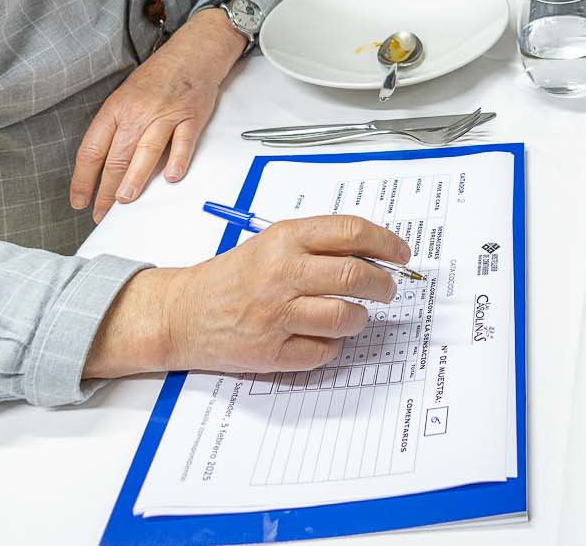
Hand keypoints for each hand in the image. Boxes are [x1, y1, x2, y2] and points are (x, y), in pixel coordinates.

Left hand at [70, 11, 244, 221]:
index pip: (92, 149)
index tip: (79, 199)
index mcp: (116, 108)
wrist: (192, 53)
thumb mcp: (126, 96)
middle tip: (102, 212)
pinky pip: (183, 142)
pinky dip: (177, 160)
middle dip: (106, 189)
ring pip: (146, 151)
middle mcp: (138, 112)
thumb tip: (107, 169)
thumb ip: (118, 129)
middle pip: (117, 156)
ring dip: (134, 178)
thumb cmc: (158, 77)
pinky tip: (171, 177)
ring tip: (125, 200)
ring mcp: (166, 114)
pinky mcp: (191, 116)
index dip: (83, 178)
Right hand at [88, 215, 412, 377]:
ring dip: (361, 318)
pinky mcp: (271, 352)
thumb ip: (318, 245)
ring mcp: (276, 315)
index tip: (402, 254)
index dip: (387, 243)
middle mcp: (282, 273)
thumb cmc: (233, 276)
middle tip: (387, 289)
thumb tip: (377, 255)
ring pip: (346, 317)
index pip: (352, 233)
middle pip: (357, 276)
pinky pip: (324, 352)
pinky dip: (332, 346)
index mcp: (284, 238)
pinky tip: (321, 336)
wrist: (183, 313)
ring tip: (354, 315)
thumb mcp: (272, 244)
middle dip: (384, 284)